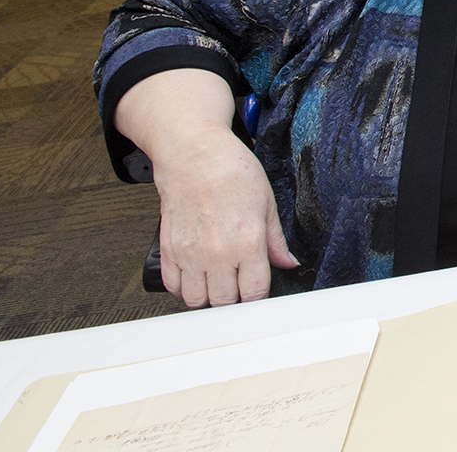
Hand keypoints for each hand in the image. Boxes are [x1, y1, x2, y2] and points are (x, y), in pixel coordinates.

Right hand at [152, 123, 297, 305]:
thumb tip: (288, 262)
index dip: (258, 297)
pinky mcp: (169, 249)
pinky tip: (195, 274)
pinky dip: (182, 287)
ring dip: (207, 296)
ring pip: (196, 300)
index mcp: (248, 241)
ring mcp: (190, 253)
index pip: (254, 293)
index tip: (257, 289)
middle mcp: (218, 252)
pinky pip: (172, 286)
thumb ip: (276, 240)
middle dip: (233, 298)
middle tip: (237, 283)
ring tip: (216, 281)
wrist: (194, 154)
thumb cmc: (231, 170)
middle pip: (224, 301)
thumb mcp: (267, 202)